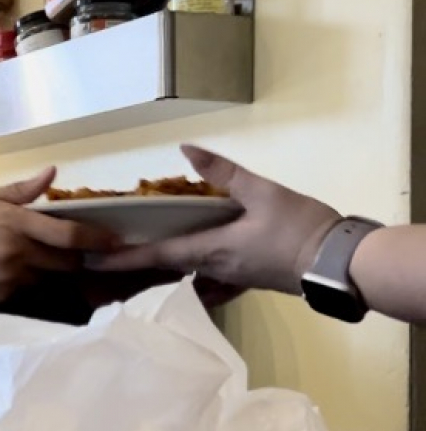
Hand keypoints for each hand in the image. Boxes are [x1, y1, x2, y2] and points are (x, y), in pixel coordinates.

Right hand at [0, 167, 121, 305]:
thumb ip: (22, 190)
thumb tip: (52, 173)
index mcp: (15, 224)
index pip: (69, 235)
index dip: (97, 239)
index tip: (116, 240)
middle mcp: (17, 254)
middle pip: (68, 262)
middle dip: (78, 257)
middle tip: (78, 249)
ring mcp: (10, 279)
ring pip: (50, 278)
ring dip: (53, 270)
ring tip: (42, 258)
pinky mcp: (2, 298)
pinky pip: (30, 291)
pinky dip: (31, 281)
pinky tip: (17, 271)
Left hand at [92, 145, 341, 293]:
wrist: (341, 263)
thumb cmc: (300, 228)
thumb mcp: (262, 192)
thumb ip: (223, 172)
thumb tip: (186, 149)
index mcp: (211, 250)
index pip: (155, 255)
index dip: (120, 258)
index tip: (88, 260)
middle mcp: (214, 269)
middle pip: (164, 267)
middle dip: (133, 265)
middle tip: (100, 260)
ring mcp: (231, 278)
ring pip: (185, 274)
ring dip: (159, 269)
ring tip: (133, 261)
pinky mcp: (247, 280)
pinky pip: (209, 281)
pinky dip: (190, 275)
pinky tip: (185, 271)